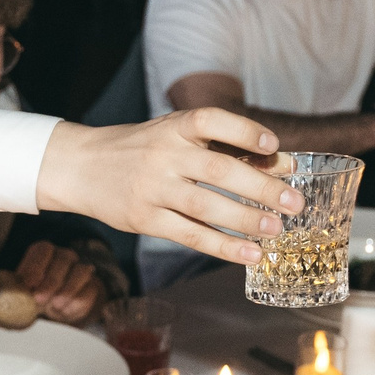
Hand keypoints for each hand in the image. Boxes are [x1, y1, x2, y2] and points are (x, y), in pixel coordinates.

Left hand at [10, 240, 103, 323]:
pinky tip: (64, 311)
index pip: (42, 250)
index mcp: (44, 252)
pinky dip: (77, 302)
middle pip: (62, 259)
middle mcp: (64, 256)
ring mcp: (80, 270)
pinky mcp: (92, 287)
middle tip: (38, 299)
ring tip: (55, 306)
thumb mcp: (21, 292)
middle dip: (50, 281)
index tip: (27, 283)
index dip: (34, 265)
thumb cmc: (35, 296)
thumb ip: (13, 291)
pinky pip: (89, 290)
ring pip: (80, 271)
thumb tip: (0, 299)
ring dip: (67, 290)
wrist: (57, 309)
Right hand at [36, 111, 300, 265]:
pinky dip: (223, 247)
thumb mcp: (175, 136)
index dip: (243, 131)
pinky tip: (249, 253)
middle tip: (294, 202)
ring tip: (276, 229)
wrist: (80, 166)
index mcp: (173, 127)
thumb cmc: (142, 149)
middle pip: (217, 170)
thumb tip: (282, 163)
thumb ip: (225, 146)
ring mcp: (152, 188)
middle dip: (261, 186)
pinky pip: (189, 235)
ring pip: (205, 207)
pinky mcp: (144, 219)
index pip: (211, 121)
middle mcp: (163, 155)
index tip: (273, 145)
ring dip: (245, 220)